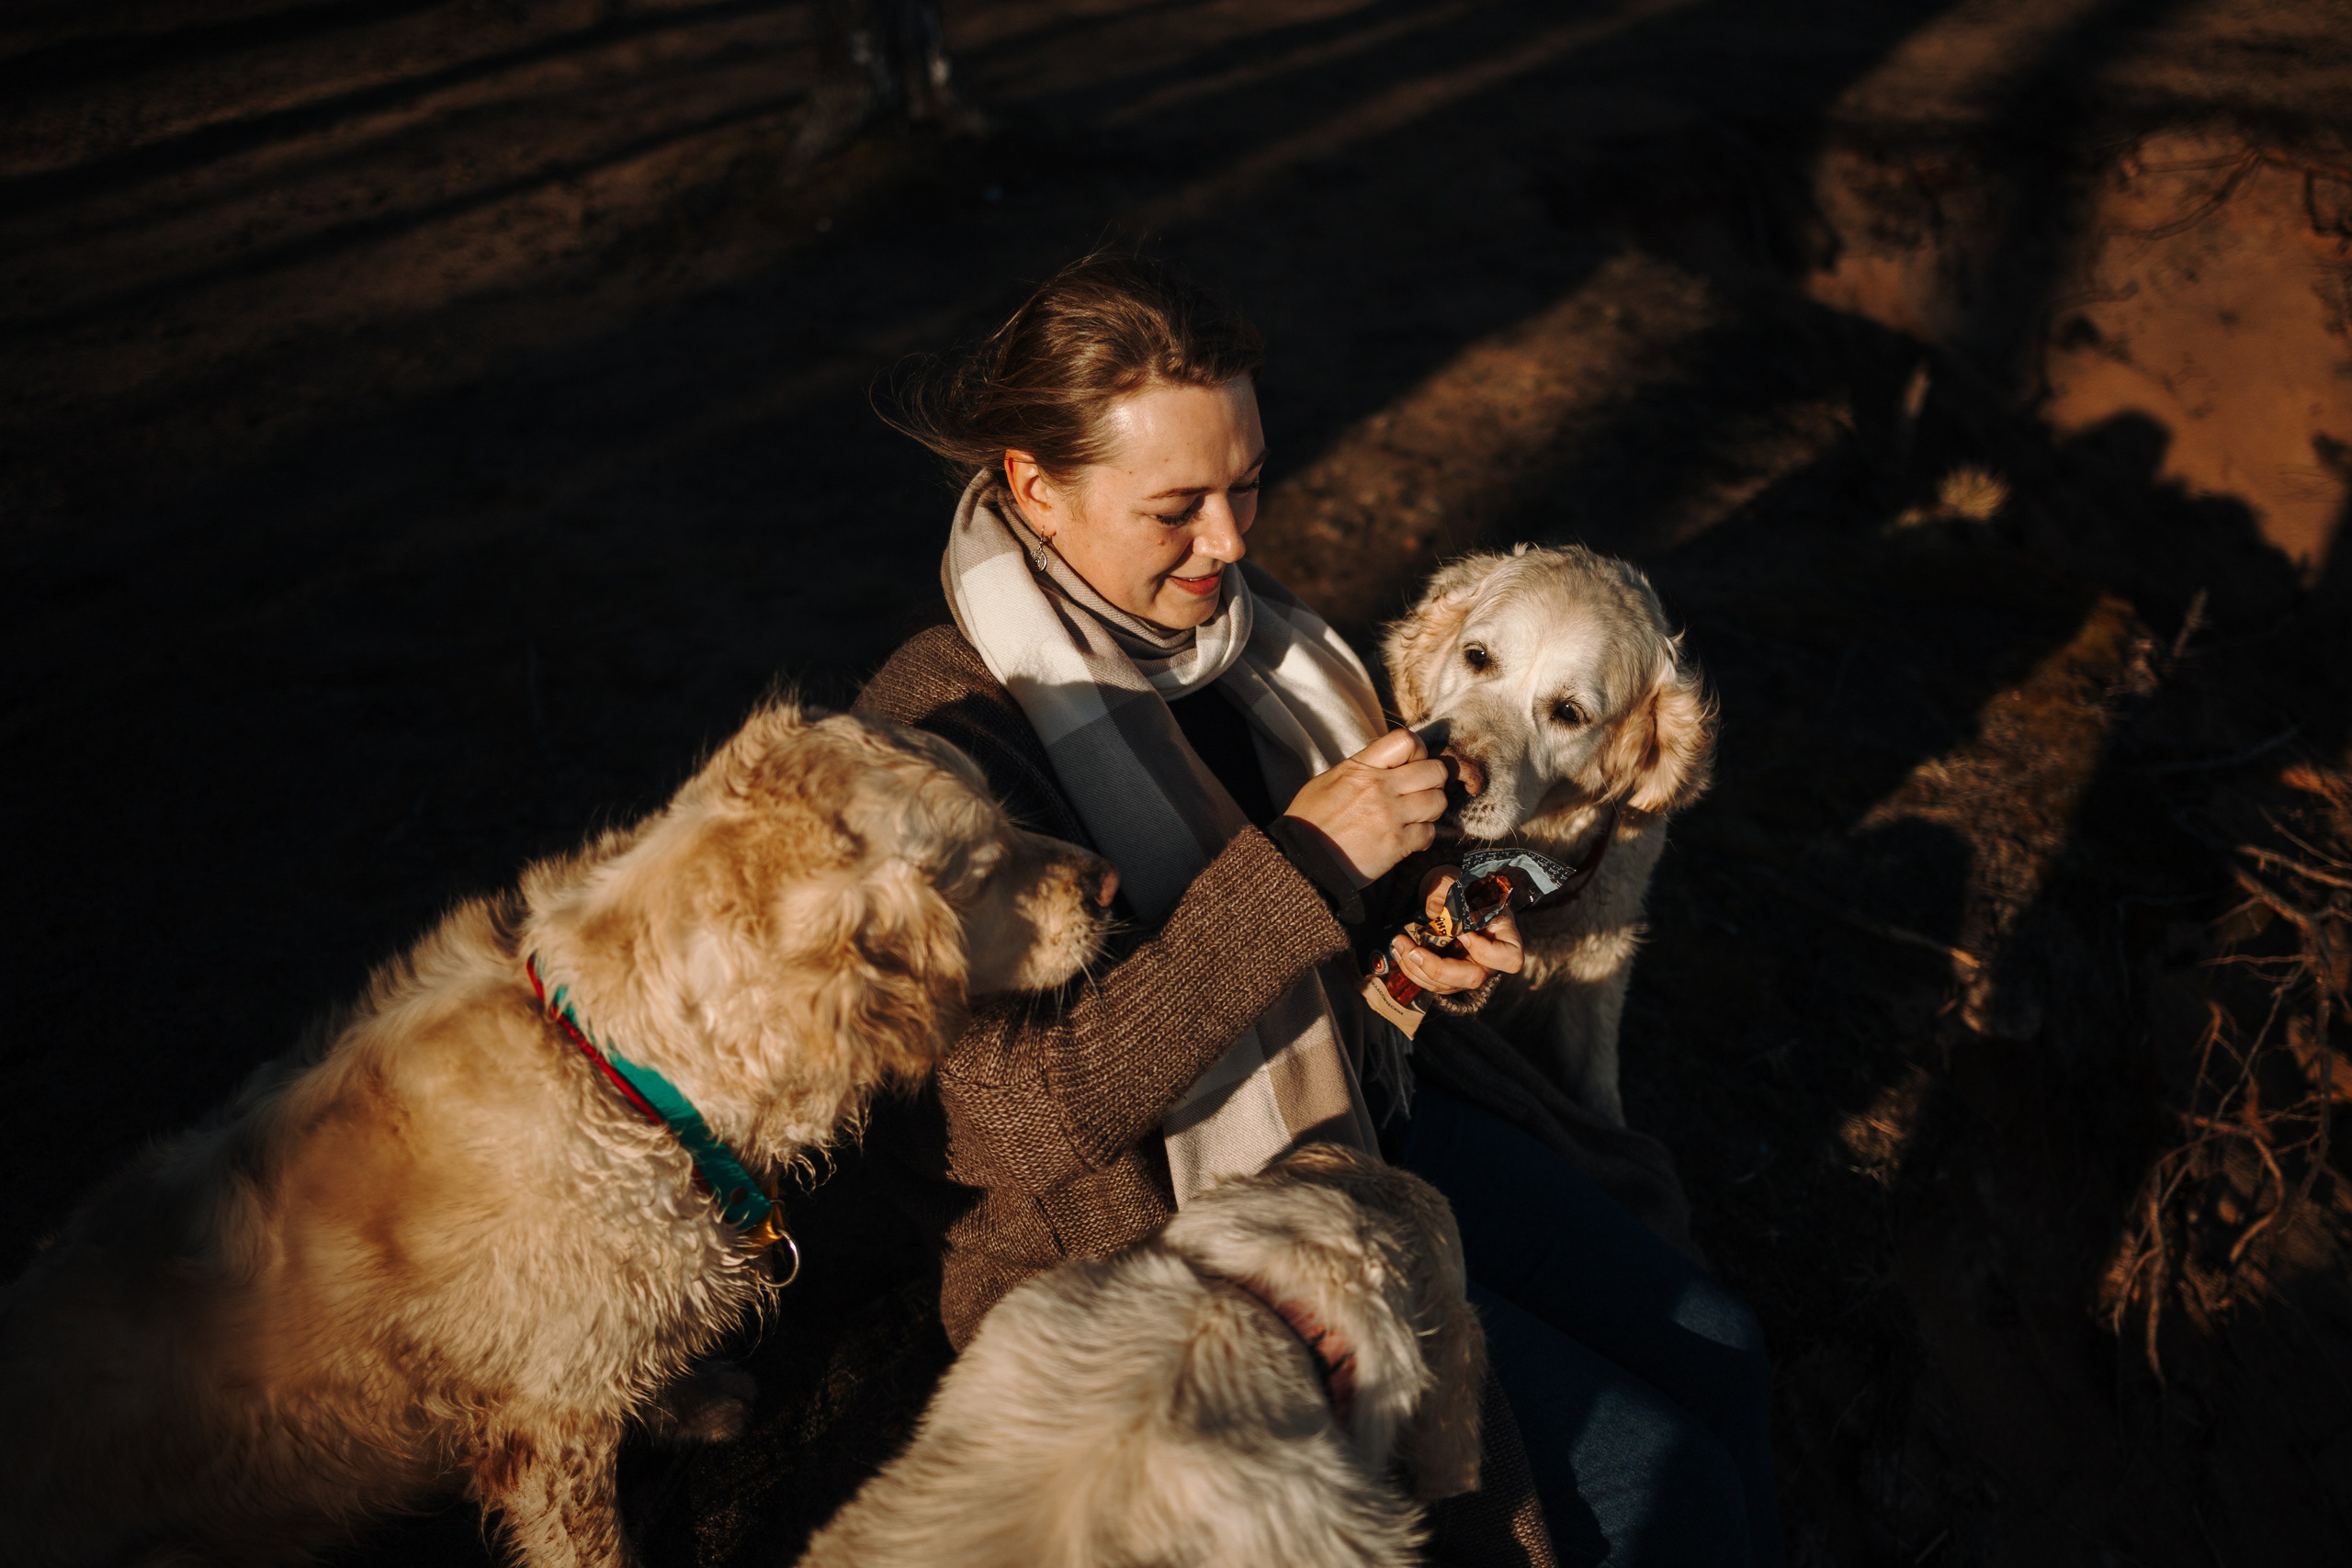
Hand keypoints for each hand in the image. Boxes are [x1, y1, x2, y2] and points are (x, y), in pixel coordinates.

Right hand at [1281, 729, 1451, 886]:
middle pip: (1434, 771)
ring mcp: (1390, 816)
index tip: (1412, 765)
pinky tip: (1410, 839)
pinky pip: (1429, 833)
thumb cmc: (1310, 821)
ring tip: (1416, 816)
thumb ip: (1361, 769)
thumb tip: (1387, 765)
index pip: (1407, 741)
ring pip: (1438, 802)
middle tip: (1421, 792)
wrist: (1302, 860)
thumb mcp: (1327, 781)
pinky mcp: (1397, 844)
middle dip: (1433, 781)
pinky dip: (1423, 836)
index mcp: (1361, 767)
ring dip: (1431, 810)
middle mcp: (1380, 787)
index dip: (1418, 752)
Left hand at [1390, 866, 1524, 995]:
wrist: (1448, 896)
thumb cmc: (1459, 888)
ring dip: (1418, 969)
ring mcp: (1468, 969)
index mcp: (1504, 936)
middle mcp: (1489, 960)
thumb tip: (1434, 909)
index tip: (1462, 932)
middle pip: (1473, 978)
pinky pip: (1432, 982)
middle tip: (1414, 951)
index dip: (1485, 951)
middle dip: (1438, 968)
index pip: (1509, 959)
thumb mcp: (1455, 880)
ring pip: (1447, 985)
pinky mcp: (1449, 976)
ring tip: (1399, 944)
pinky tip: (1400, 950)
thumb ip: (1446, 889)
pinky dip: (1412, 969)